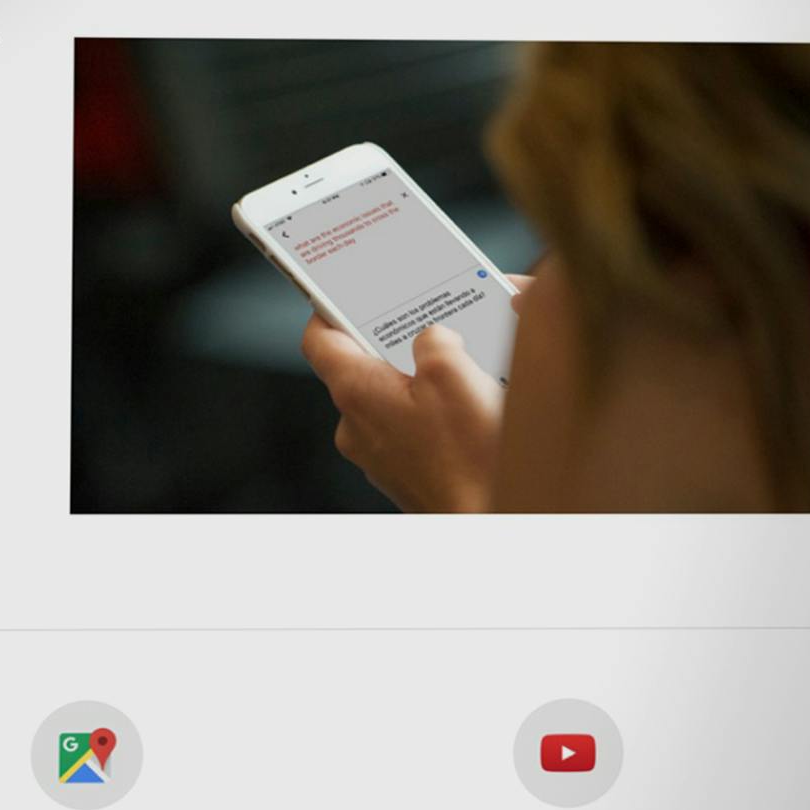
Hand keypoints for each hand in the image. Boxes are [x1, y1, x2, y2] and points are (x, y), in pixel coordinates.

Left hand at [298, 313, 504, 512]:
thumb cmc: (468, 459)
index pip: (319, 339)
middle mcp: (356, 427)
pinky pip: (409, 428)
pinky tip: (467, 409)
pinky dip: (431, 413)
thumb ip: (433, 339)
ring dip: (420, 381)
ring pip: (390, 399)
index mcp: (356, 393)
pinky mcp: (403, 473)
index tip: (346, 291)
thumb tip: (433, 339)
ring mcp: (377, 455)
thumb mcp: (452, 371)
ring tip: (461, 369)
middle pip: (362, 367)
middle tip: (429, 323)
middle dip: (396, 343)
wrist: (490, 519)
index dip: (329, 308)